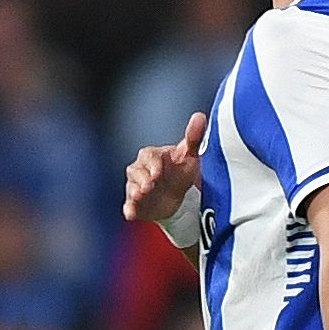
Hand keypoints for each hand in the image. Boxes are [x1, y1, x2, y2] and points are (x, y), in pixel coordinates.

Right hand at [123, 111, 207, 225]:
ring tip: (141, 195)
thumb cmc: (181, 171)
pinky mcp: (136, 204)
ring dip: (135, 192)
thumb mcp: (189, 155)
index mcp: (152, 156)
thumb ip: (194, 137)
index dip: (152, 164)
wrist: (180, 197)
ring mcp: (136, 187)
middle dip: (142, 178)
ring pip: (131, 188)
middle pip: (136, 172)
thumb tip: (200, 116)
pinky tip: (131, 213)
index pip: (148, 156)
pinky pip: (128, 206)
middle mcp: (140, 170)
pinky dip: (129, 209)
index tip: (158, 173)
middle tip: (149, 185)